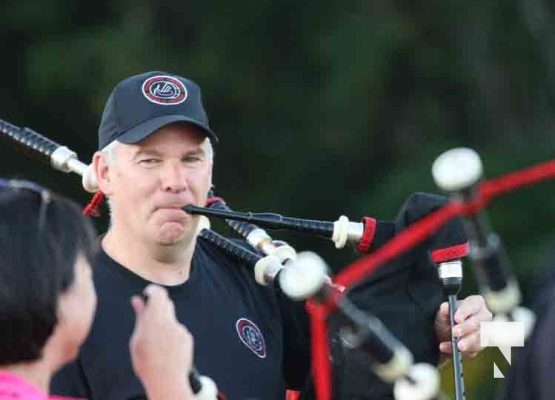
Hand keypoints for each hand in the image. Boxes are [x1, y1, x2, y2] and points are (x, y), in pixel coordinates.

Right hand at [130, 284, 193, 399]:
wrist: (167, 380)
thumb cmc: (146, 361)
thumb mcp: (137, 338)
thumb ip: (140, 316)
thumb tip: (136, 299)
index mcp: (156, 319)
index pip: (158, 293)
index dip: (152, 291)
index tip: (147, 294)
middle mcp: (170, 321)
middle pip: (166, 304)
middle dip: (157, 308)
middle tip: (148, 318)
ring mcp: (180, 329)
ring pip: (171, 319)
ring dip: (163, 325)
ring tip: (155, 344)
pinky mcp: (187, 337)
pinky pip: (177, 331)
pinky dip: (171, 336)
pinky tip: (166, 351)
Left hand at [435, 295, 492, 357]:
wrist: (445, 335)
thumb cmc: (447, 319)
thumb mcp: (443, 314)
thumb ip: (444, 311)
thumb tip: (445, 307)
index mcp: (476, 303)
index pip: (473, 304)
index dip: (465, 311)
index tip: (456, 318)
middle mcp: (484, 316)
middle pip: (479, 322)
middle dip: (466, 328)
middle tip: (454, 332)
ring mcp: (486, 331)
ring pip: (480, 337)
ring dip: (468, 342)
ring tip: (457, 346)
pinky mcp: (482, 345)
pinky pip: (476, 349)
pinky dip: (464, 351)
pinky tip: (454, 351)